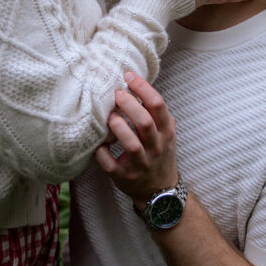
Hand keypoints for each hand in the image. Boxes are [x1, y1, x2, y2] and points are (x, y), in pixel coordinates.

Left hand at [95, 73, 177, 207]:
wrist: (160, 190)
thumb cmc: (159, 152)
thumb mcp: (165, 132)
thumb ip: (154, 112)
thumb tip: (132, 82)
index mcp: (166, 132)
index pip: (158, 105)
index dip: (142, 87)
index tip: (128, 76)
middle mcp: (156, 147)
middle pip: (144, 122)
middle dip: (129, 105)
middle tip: (116, 94)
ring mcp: (141, 164)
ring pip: (131, 144)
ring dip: (118, 128)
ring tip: (109, 117)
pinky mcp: (125, 177)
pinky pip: (111, 165)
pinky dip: (102, 154)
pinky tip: (99, 145)